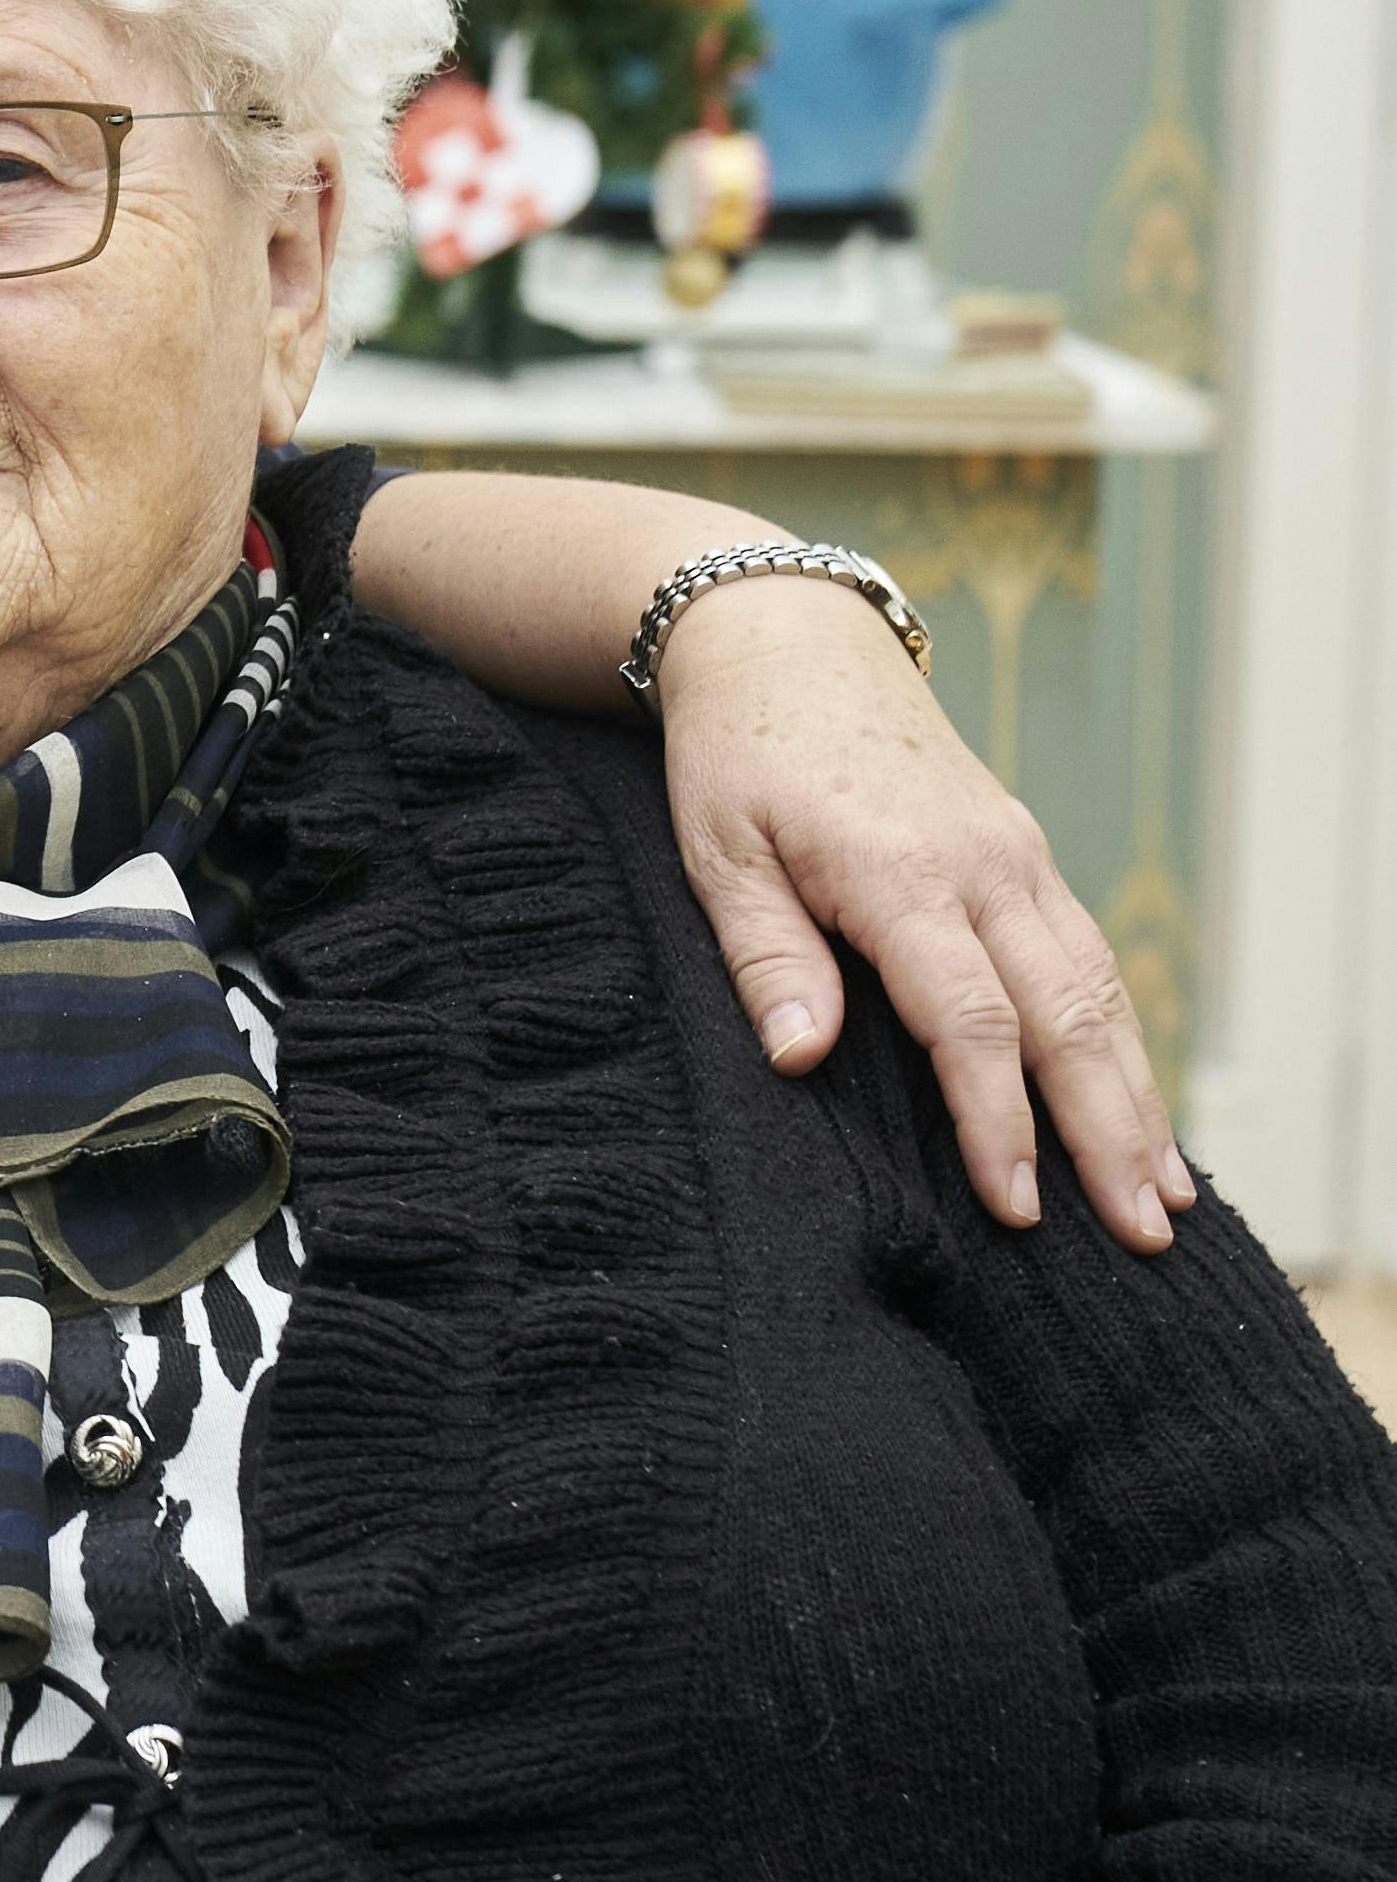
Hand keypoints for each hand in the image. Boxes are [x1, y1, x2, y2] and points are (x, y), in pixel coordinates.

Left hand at [656, 570, 1186, 1250]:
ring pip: (1099, 989)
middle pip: (1068, 1016)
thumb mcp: (718, 850)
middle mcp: (984, 867)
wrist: (788, 645)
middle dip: (1109, 1131)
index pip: (970, 1020)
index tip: (1018, 1206)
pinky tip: (1135, 1105)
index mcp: (902, 873)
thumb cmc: (735, 755)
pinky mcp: (1025, 856)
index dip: (999, 1120)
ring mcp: (1017, 859)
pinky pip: (1088, 959)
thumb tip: (802, 1061)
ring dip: (1137, 1095)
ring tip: (1163, 1195)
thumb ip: (766, 956)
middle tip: (1141, 1236)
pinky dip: (1120, 1038)